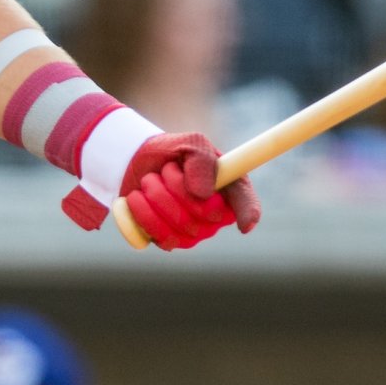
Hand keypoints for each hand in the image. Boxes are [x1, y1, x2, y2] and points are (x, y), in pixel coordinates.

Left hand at [121, 129, 257, 249]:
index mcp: (230, 186)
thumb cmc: (171, 153)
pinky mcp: (171, 241)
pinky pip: (160, 237)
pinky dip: (142, 213)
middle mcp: (217, 214)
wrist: (136, 164)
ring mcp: (195, 231)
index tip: (245, 223)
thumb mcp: (188, 143)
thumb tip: (203, 194)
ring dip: (156, 196)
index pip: (246, 203)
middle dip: (175, 186)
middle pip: (202, 214)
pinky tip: (138, 198)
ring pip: (179, 226)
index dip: (249, 213)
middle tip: (165, 169)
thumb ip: (200, 158)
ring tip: (149, 180)